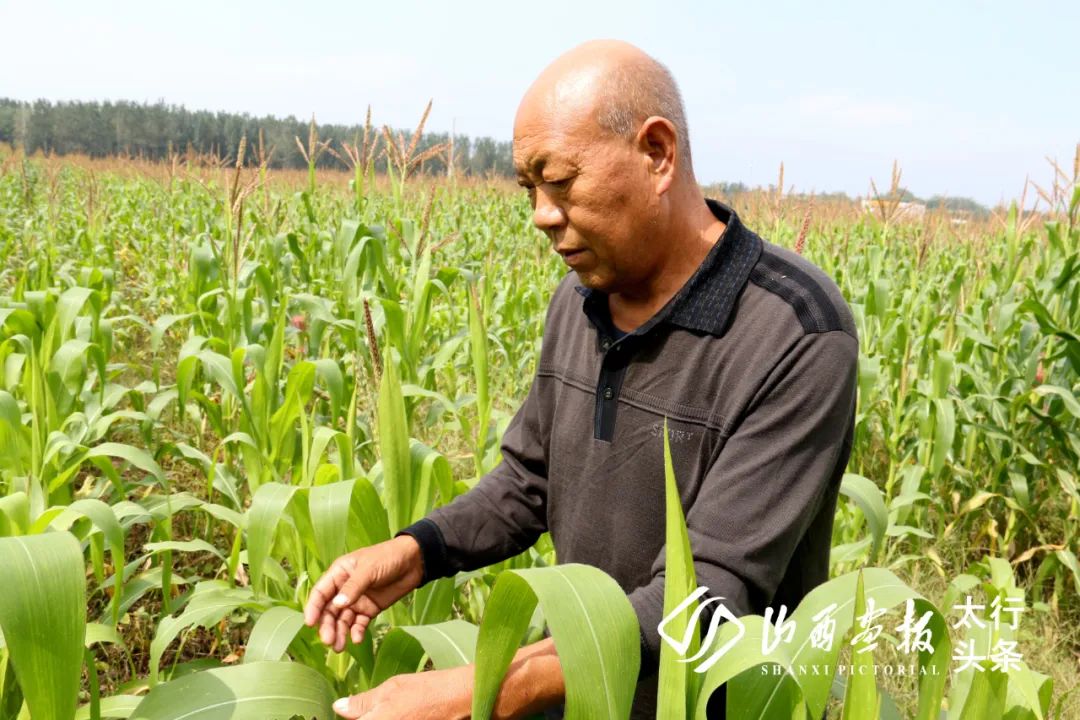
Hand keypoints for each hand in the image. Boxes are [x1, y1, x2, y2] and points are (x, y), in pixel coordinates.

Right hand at [303, 535, 424, 651]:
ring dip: (339, 633)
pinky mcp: (369, 610)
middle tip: (329, 641)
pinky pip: (359, 623)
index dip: (314, 608)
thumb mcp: (369, 569)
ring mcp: (356, 600)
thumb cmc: (388, 557)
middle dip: (328, 626)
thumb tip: (337, 604)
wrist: (413, 561)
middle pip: (330, 611)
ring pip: (342, 620)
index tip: (310, 624)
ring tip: (339, 647)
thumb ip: (353, 587)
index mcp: (339, 574)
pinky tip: (357, 639)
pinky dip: (356, 632)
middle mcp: (344, 589)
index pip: (320, 593)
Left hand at [331, 667, 471, 718]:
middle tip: (371, 709)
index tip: (344, 712)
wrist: (457, 699)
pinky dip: (390, 719)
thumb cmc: (424, 690)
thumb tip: (338, 706)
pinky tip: (398, 714)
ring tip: (391, 709)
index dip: (350, 716)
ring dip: (377, 717)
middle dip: (363, 717)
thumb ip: (362, 702)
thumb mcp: (390, 688)